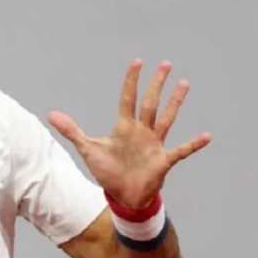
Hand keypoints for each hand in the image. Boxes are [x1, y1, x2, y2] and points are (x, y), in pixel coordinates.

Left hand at [48, 59, 211, 208]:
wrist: (122, 195)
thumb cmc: (107, 171)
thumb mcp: (88, 148)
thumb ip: (72, 130)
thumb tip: (51, 114)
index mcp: (124, 127)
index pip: (128, 98)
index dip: (131, 81)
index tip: (137, 62)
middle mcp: (142, 132)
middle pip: (150, 102)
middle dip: (156, 83)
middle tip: (165, 63)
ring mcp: (154, 144)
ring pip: (166, 118)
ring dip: (175, 102)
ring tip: (184, 83)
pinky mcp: (163, 160)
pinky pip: (181, 150)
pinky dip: (193, 144)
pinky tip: (206, 136)